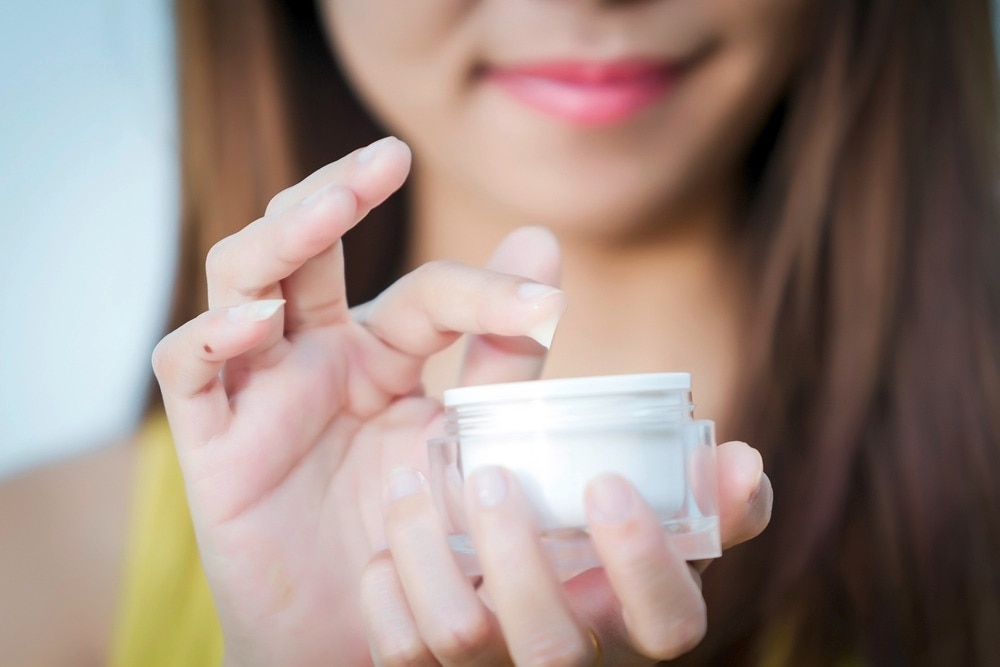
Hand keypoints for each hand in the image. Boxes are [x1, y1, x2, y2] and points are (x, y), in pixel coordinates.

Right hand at [151, 137, 568, 665]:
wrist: (359, 634)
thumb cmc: (410, 537)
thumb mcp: (466, 440)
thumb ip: (502, 354)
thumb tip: (544, 245)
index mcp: (380, 353)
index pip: (423, 292)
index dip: (481, 289)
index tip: (543, 303)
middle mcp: (314, 356)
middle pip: (305, 245)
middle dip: (338, 193)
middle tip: (387, 158)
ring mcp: (259, 390)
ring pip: (241, 279)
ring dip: (280, 238)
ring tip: (329, 211)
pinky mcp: (212, 441)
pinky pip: (191, 369)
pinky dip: (212, 336)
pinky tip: (254, 322)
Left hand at [363, 443, 770, 665]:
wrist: (496, 588)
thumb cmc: (584, 541)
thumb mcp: (642, 518)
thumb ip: (696, 489)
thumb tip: (745, 459)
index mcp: (632, 619)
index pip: (670, 624)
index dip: (644, 562)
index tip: (606, 484)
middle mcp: (572, 658)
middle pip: (553, 646)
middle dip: (519, 558)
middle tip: (493, 478)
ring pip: (461, 640)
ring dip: (431, 554)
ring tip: (409, 481)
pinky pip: (400, 652)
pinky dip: (386, 589)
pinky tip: (387, 542)